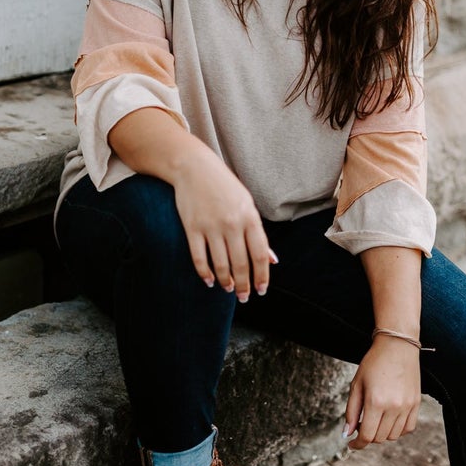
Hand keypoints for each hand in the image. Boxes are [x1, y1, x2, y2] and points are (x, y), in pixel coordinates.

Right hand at [170, 151, 276, 301]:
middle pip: (240, 263)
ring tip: (228, 289)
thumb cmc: (224, 187)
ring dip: (226, 281)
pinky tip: (210, 281)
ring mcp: (211, 226)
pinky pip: (199, 258)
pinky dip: (205, 273)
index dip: (262, 276)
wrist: (194, 168)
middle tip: (244, 297)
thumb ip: (258, 233)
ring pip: (220, 264)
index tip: (262, 290)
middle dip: (243, 285)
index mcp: (250, 217)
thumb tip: (272, 260)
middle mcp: (232, 224)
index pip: (260, 254)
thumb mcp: (247, 205)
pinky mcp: (192, 228)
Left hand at [343, 336, 420, 447]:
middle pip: (379, 438)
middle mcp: (393, 407)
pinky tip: (390, 420)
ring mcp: (407, 406)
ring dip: (382, 434)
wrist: (397, 346)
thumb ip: (351, 411)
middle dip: (368, 436)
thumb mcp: (356, 385)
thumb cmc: (374, 363)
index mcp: (375, 402)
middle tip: (361, 425)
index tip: (352, 444)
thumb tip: (347, 433)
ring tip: (376, 420)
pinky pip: (408, 428)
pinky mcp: (416, 404)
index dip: (357, 444)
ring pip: (393, 436)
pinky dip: (398, 430)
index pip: (366, 436)